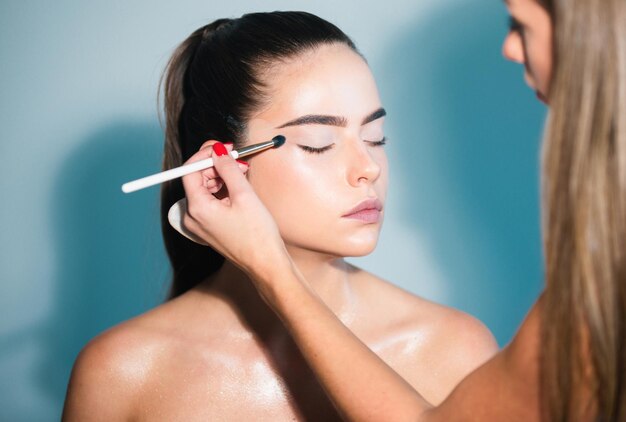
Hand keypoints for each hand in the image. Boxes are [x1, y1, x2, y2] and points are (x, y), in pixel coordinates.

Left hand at [180, 141, 288, 283]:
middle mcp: (192, 217)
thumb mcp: (244, 195)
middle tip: (238, 159)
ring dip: (221, 177)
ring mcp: (199, 224)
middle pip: (196, 178)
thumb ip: (228, 168)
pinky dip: (222, 190)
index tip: (223, 147)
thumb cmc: (258, 235)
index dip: (206, 154)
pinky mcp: (208, 228)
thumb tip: (217, 150)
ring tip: (242, 174)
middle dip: (216, 165)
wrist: (266, 264)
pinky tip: (238, 189)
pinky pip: (209, 201)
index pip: (190, 170)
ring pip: (203, 188)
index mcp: (197, 208)